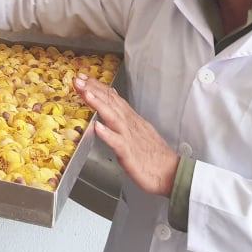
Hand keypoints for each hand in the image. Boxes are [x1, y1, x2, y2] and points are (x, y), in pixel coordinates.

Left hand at [74, 73, 178, 196]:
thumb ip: (125, 118)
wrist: (173, 173)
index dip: (98, 87)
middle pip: (111, 103)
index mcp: (131, 119)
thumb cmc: (155, 156)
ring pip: (113, 117)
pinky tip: (97, 127)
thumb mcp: (139, 131)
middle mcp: (130, 124)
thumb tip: (114, 104)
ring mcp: (129, 137)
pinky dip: (107, 134)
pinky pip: (117, 142)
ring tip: (86, 93)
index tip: (84, 78)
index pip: (113, 98)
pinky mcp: (129, 153)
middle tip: (79, 79)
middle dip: (93, 89)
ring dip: (99, 104)